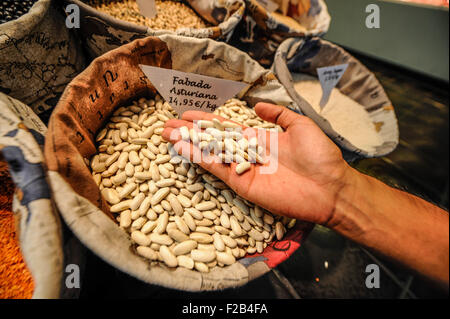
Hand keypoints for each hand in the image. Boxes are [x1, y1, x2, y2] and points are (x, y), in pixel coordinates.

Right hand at [162, 102, 351, 225]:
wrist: (330, 187)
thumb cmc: (320, 156)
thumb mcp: (300, 125)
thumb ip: (278, 114)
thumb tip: (257, 105)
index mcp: (258, 140)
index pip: (226, 128)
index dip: (205, 121)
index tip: (186, 114)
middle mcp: (246, 154)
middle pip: (211, 140)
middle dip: (189, 132)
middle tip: (166, 126)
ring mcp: (243, 169)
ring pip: (209, 154)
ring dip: (187, 145)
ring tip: (167, 135)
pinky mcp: (243, 184)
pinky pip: (217, 169)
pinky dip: (199, 159)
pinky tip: (183, 149)